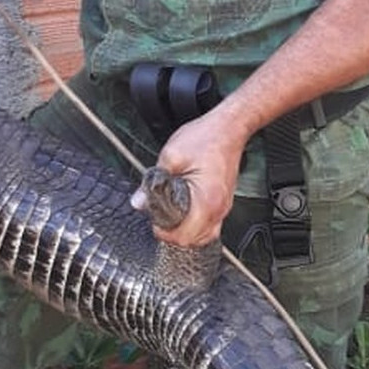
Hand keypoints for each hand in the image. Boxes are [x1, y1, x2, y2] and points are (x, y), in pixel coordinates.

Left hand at [133, 108, 247, 246]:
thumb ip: (153, 181)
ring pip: (204, 235)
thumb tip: (139, 201)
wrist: (229, 127)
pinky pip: (210, 224)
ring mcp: (224, 206)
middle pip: (194, 241)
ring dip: (186, 231)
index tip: (154, 222)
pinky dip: (196, 224)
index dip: (164, 233)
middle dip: (174, 234)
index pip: (184, 236)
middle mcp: (219, 208)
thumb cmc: (206, 137)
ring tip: (171, 216)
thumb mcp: (171, 156)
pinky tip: (185, 212)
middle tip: (160, 219)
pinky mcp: (224, 201)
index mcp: (206, 200)